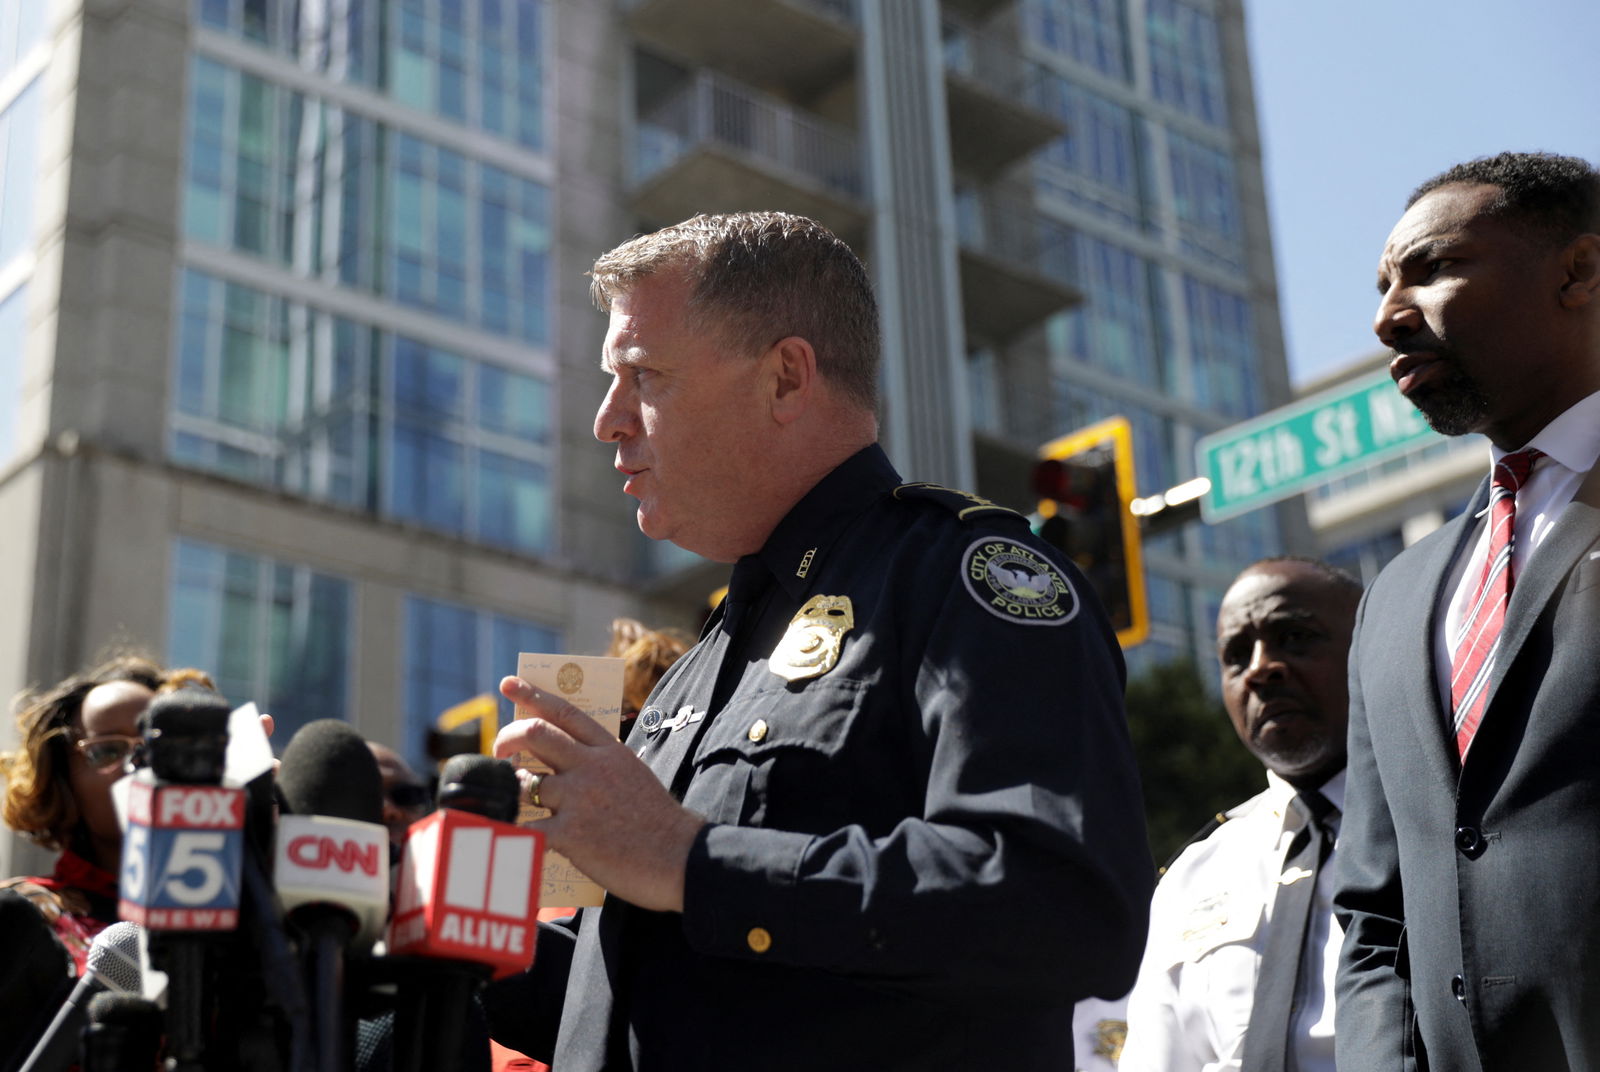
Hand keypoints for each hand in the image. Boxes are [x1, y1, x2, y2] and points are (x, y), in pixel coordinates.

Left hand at [495, 676, 704, 912]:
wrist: (679, 857)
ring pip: (526, 784)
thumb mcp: (632, 775)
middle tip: (499, 750)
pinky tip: (513, 837)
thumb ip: (600, 764)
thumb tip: (560, 765)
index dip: (533, 695)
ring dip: (515, 793)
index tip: (509, 683)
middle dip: (508, 737)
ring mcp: (579, 799)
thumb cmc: (657, 822)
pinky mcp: (570, 834)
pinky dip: (514, 833)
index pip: (565, 712)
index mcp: (609, 751)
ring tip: (516, 803)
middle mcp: (592, 767)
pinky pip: (527, 828)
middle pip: (536, 734)